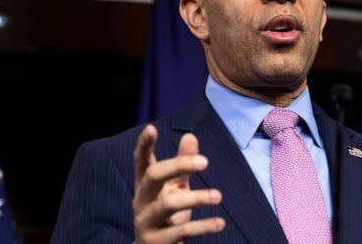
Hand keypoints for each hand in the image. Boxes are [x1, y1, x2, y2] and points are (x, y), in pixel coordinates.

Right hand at [132, 124, 224, 243]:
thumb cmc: (167, 215)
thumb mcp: (175, 188)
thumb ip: (182, 164)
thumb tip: (190, 135)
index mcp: (145, 185)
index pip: (141, 161)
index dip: (144, 145)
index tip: (151, 128)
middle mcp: (141, 201)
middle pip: (153, 176)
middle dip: (177, 165)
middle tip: (205, 162)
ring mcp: (147, 222)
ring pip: (167, 205)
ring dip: (196, 198)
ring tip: (218, 196)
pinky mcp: (157, 242)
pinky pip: (181, 232)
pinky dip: (202, 227)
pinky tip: (219, 222)